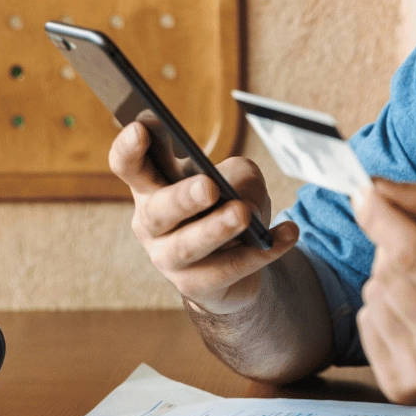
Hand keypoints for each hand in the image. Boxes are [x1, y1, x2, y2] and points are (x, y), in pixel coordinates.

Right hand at [110, 122, 299, 313]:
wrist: (236, 265)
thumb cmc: (226, 207)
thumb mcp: (237, 179)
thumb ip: (238, 176)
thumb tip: (241, 196)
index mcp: (151, 187)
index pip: (128, 165)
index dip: (128, 149)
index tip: (141, 128)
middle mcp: (151, 224)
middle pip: (158, 210)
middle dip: (183, 198)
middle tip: (210, 186)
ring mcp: (168, 259)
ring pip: (188, 246)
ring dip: (217, 229)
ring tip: (244, 213)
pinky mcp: (195, 286)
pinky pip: (227, 269)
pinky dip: (261, 252)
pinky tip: (287, 234)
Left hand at [352, 179, 415, 404]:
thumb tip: (372, 187)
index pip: (409, 252)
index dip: (378, 217)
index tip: (364, 194)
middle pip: (388, 272)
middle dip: (394, 250)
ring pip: (373, 297)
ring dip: (390, 284)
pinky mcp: (403, 389)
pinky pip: (366, 326)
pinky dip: (382, 313)